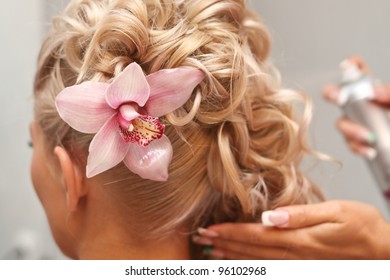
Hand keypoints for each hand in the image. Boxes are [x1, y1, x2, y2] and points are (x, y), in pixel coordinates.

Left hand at [193, 200, 389, 258]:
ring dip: (232, 257)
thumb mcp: (336, 212)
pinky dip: (252, 267)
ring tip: (211, 253)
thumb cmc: (363, 227)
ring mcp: (299, 265)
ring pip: (257, 263)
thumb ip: (300, 215)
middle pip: (251, 251)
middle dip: (223, 244)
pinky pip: (271, 270)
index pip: (254, 235)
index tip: (208, 230)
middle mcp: (295, 254)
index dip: (229, 233)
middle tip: (201, 240)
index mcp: (298, 238)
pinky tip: (241, 264)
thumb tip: (269, 216)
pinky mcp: (305, 268)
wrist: (385, 253)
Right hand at [323, 56, 389, 157]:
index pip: (357, 72)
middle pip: (338, 95)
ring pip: (341, 123)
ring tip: (368, 137)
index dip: (350, 66)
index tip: (347, 66)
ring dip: (351, 130)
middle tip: (337, 98)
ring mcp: (357, 123)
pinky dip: (358, 148)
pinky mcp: (359, 142)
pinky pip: (351, 144)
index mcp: (373, 90)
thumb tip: (373, 91)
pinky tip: (369, 150)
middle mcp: (360, 105)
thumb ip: (389, 94)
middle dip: (332, 94)